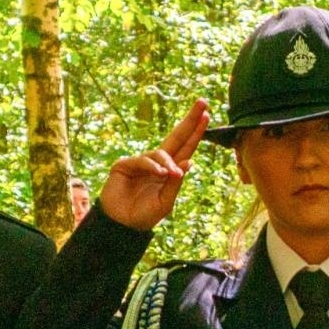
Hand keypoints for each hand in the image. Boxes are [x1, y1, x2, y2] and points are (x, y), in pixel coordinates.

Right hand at [99, 100, 210, 231]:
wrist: (122, 225)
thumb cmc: (145, 215)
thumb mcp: (166, 202)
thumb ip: (176, 183)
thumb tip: (190, 162)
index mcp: (169, 171)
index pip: (186, 147)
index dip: (196, 132)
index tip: (207, 115)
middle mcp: (157, 163)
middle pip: (177, 136)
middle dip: (190, 120)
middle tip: (202, 103)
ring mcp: (140, 162)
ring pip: (161, 153)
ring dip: (169, 162)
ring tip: (171, 175)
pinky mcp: (124, 165)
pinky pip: (143, 161)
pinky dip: (153, 167)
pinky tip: (160, 174)